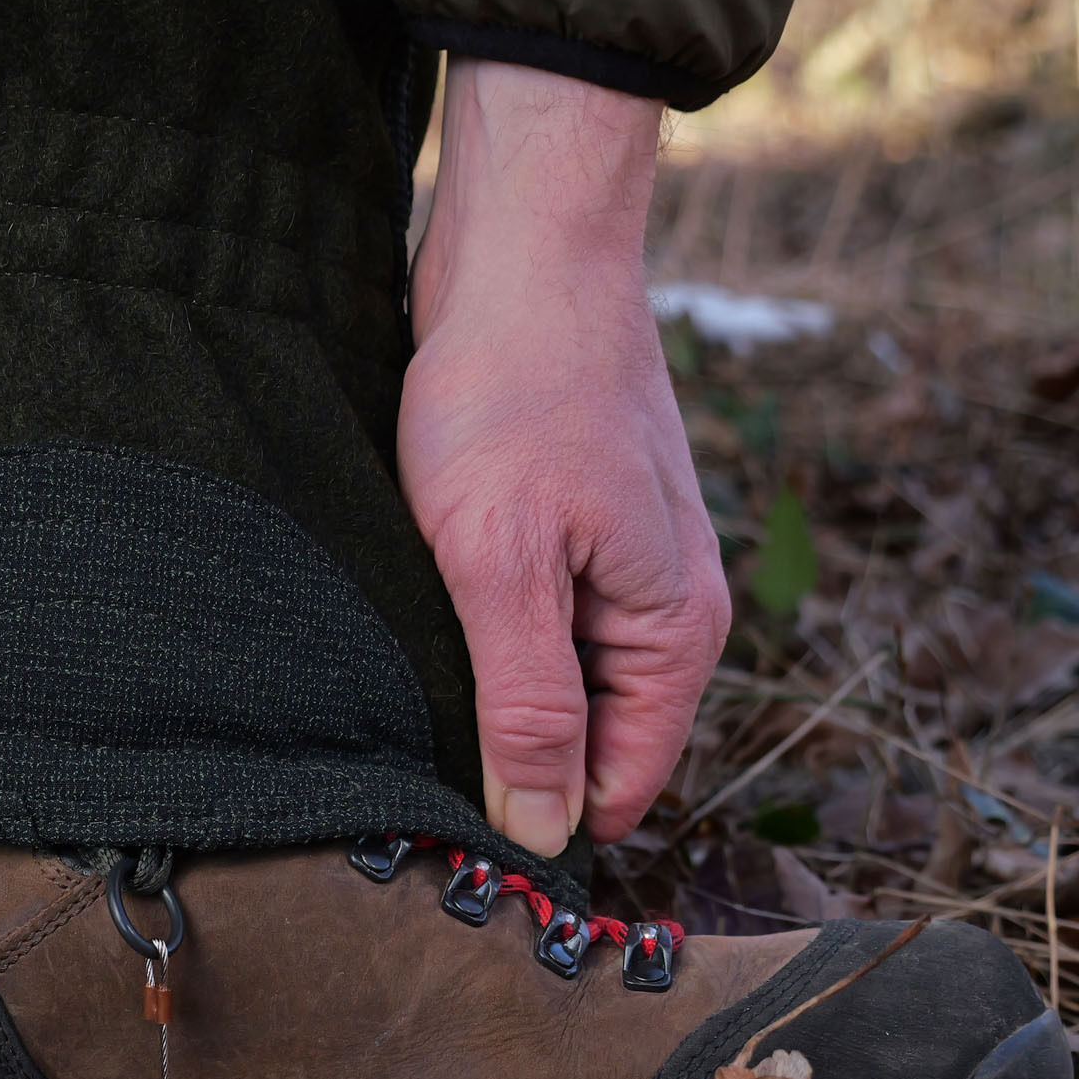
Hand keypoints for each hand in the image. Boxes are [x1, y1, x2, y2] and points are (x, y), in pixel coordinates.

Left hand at [399, 60, 727, 855]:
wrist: (520, 249)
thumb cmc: (512, 391)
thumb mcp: (501, 565)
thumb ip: (527, 704)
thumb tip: (544, 829)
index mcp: (676, 632)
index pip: (620, 787)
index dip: (540, 818)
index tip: (444, 828)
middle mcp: (666, 609)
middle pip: (587, 739)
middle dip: (508, 756)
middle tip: (402, 751)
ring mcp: (623, 568)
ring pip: (552, 679)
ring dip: (487, 689)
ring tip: (409, 667)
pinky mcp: (574, 531)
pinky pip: (533, 620)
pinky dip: (483, 629)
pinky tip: (426, 608)